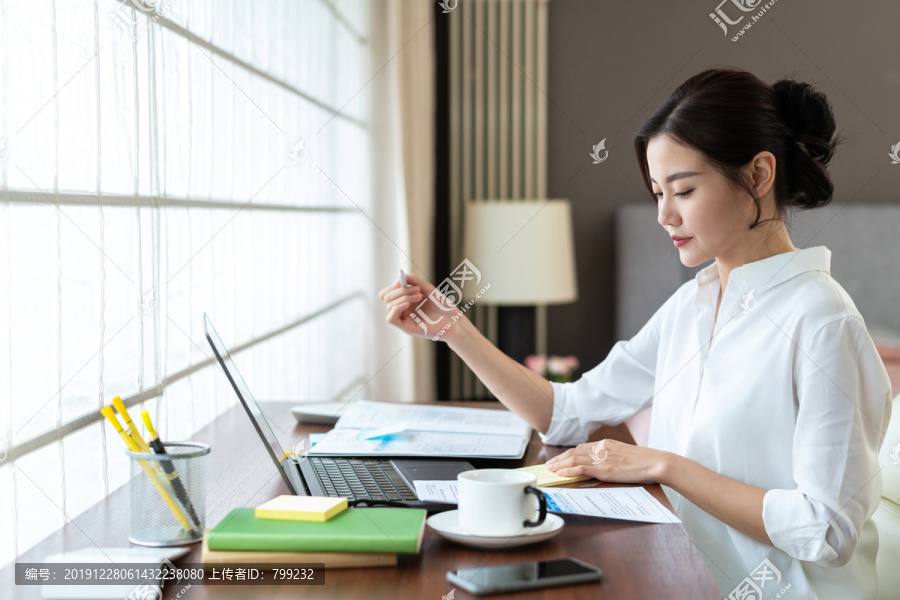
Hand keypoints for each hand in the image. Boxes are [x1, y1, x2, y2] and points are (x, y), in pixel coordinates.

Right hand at [378, 273, 463, 340]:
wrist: (453, 320)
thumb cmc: (442, 306)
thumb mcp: (427, 288)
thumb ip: (413, 280)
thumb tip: (399, 276)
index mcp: (405, 300)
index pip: (387, 293)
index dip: (392, 286)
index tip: (402, 280)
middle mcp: (402, 309)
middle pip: (386, 297)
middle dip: (400, 290)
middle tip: (417, 291)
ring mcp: (404, 318)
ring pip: (389, 305)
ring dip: (403, 297)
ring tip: (419, 297)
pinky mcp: (406, 327)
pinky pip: (391, 318)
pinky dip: (396, 308)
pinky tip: (407, 305)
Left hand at [544, 439, 670, 484]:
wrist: (656, 462)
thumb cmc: (645, 462)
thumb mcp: (625, 454)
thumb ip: (612, 456)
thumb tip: (603, 464)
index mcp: (606, 444)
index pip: (581, 448)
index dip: (568, 454)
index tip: (560, 459)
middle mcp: (601, 448)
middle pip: (574, 452)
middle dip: (560, 458)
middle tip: (549, 464)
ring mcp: (602, 458)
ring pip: (574, 459)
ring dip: (560, 464)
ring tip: (550, 469)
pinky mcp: (604, 469)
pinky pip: (581, 468)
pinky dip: (568, 470)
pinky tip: (560, 473)